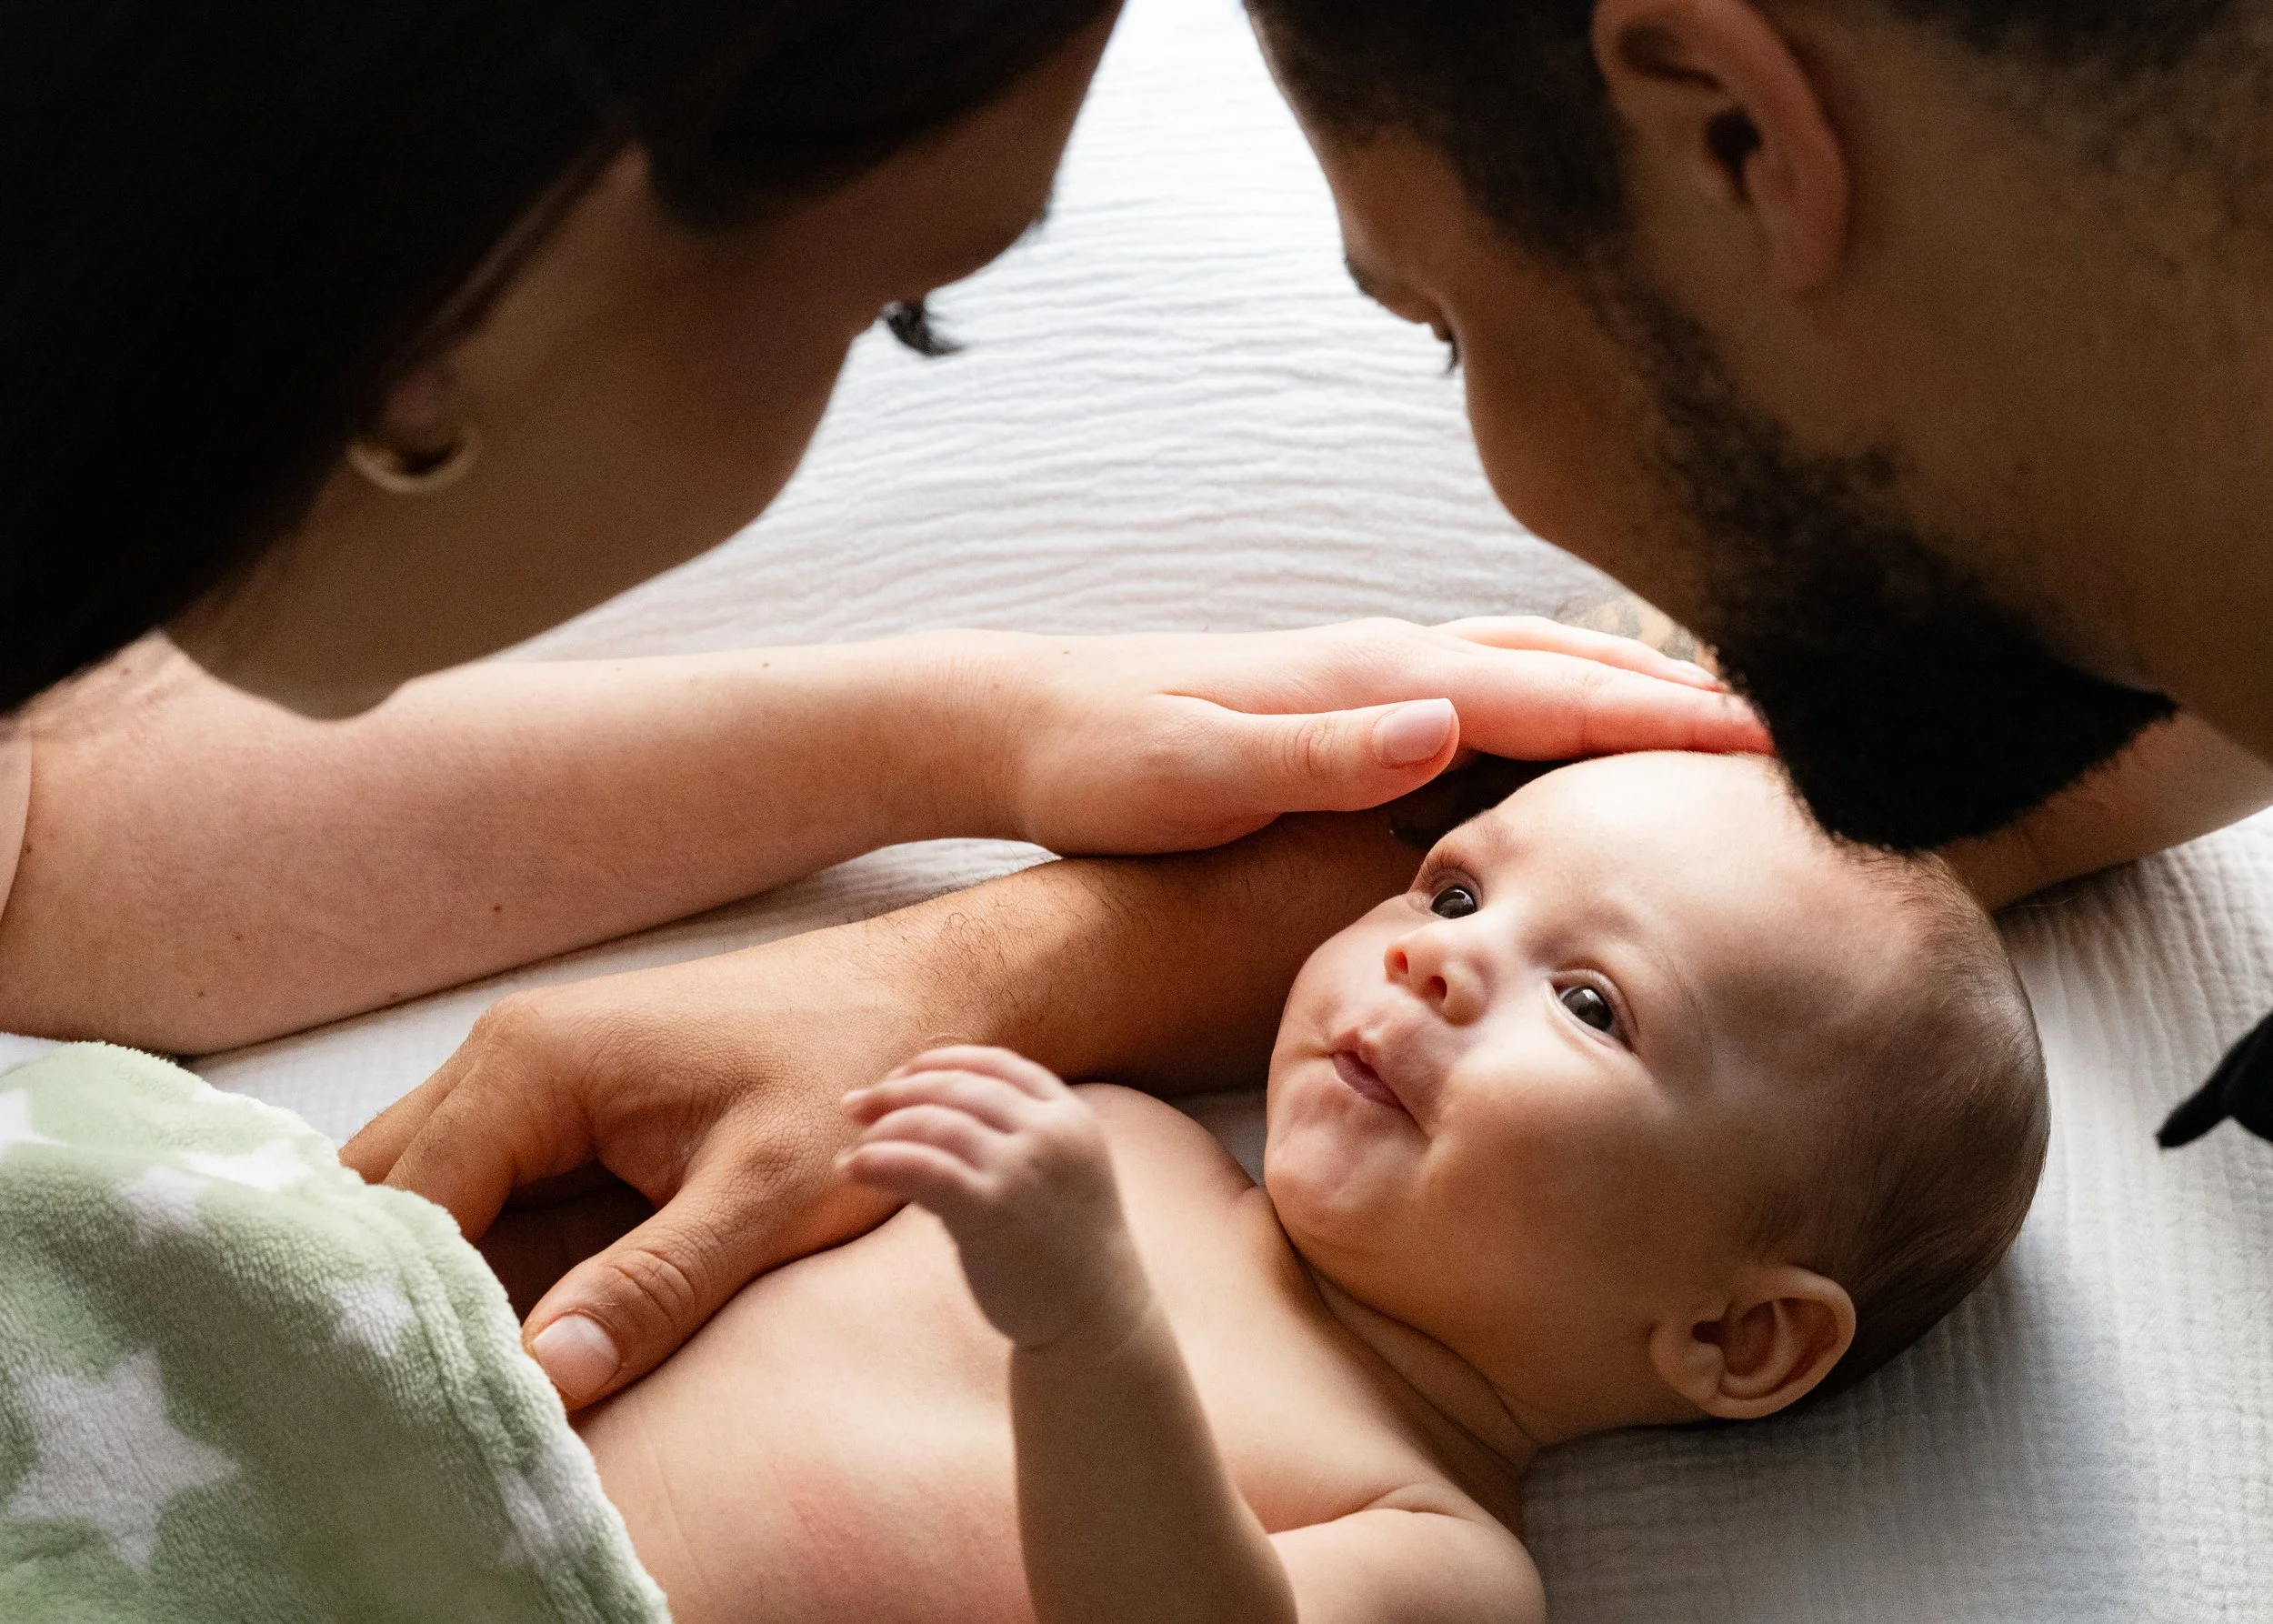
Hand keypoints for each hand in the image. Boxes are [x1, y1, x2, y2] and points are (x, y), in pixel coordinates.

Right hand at [341, 922, 950, 1406]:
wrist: (922, 996)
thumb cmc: (853, 1073)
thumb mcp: (766, 1196)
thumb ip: (653, 1286)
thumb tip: (539, 1379)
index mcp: (529, 1064)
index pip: (405, 1209)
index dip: (399, 1314)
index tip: (408, 1413)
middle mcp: (504, 1058)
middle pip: (386, 1198)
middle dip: (386, 1301)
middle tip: (402, 1416)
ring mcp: (529, 1079)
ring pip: (425, 1197)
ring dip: (430, 1287)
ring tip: (439, 1396)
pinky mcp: (566, 1111)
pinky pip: (485, 1195)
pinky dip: (478, 1267)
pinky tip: (498, 1347)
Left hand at [842, 1048, 1146, 1349]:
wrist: (1096, 1315)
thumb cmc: (1064, 1247)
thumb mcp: (1053, 1173)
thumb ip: (1003, 1140)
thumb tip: (913, 1121)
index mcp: (1070, 1116)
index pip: (996, 1064)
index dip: (941, 1062)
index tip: (901, 1074)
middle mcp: (1050, 1133)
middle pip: (959, 1087)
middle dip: (899, 1090)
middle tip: (855, 1105)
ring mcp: (1023, 1169)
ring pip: (935, 1123)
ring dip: (884, 1129)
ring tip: (856, 1149)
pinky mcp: (992, 1210)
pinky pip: (922, 1167)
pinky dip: (880, 1160)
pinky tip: (854, 1169)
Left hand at [952, 617, 1764, 853]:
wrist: (1018, 721)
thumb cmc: (1100, 759)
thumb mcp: (1193, 772)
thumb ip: (1317, 751)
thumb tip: (1444, 718)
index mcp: (1370, 678)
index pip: (1545, 694)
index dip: (1658, 719)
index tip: (1764, 741)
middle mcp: (1385, 659)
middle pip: (1560, 664)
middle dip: (1674, 693)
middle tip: (1784, 731)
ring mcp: (1368, 673)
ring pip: (1527, 665)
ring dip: (1622, 685)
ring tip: (1713, 717)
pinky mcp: (1347, 701)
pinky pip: (1483, 690)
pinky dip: (1555, 699)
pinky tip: (1570, 733)